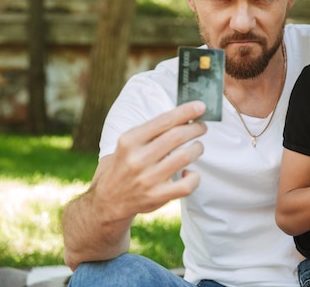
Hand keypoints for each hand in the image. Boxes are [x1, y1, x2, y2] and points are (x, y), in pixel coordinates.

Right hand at [91, 101, 207, 221]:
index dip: (186, 111)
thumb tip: (183, 116)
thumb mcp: (127, 145)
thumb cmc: (123, 167)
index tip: (201, 106)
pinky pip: (187, 185)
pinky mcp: (157, 196)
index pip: (163, 120)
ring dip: (197, 148)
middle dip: (196, 128)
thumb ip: (150, 132)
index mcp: (129, 141)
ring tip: (197, 147)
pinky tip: (189, 173)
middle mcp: (138, 159)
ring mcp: (148, 179)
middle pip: (177, 136)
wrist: (107, 202)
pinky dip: (194, 177)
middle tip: (202, 126)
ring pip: (185, 157)